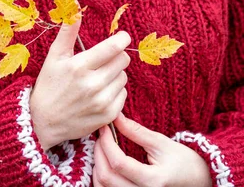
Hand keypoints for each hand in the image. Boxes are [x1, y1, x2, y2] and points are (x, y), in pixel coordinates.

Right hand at [30, 17, 130, 149]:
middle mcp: (93, 85)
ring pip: (123, 77)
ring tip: (98, 77)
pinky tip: (101, 92)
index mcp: (79, 66)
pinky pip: (123, 94)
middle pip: (122, 60)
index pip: (112, 48)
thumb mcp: (55, 56)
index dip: (122, 39)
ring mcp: (101, 102)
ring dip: (115, 74)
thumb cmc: (49, 84)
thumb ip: (68, 32)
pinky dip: (115, 91)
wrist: (43, 121)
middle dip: (116, 56)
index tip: (124, 36)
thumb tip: (76, 7)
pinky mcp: (107, 116)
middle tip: (103, 59)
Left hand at [93, 113, 211, 186]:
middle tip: (101, 135)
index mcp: (153, 181)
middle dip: (98, 153)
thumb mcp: (161, 143)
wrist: (199, 182)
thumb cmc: (184, 162)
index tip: (104, 127)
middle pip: (106, 178)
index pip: (119, 163)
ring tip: (103, 148)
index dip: (106, 143)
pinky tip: (106, 163)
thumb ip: (136, 132)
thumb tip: (116, 117)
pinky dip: (102, 178)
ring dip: (97, 166)